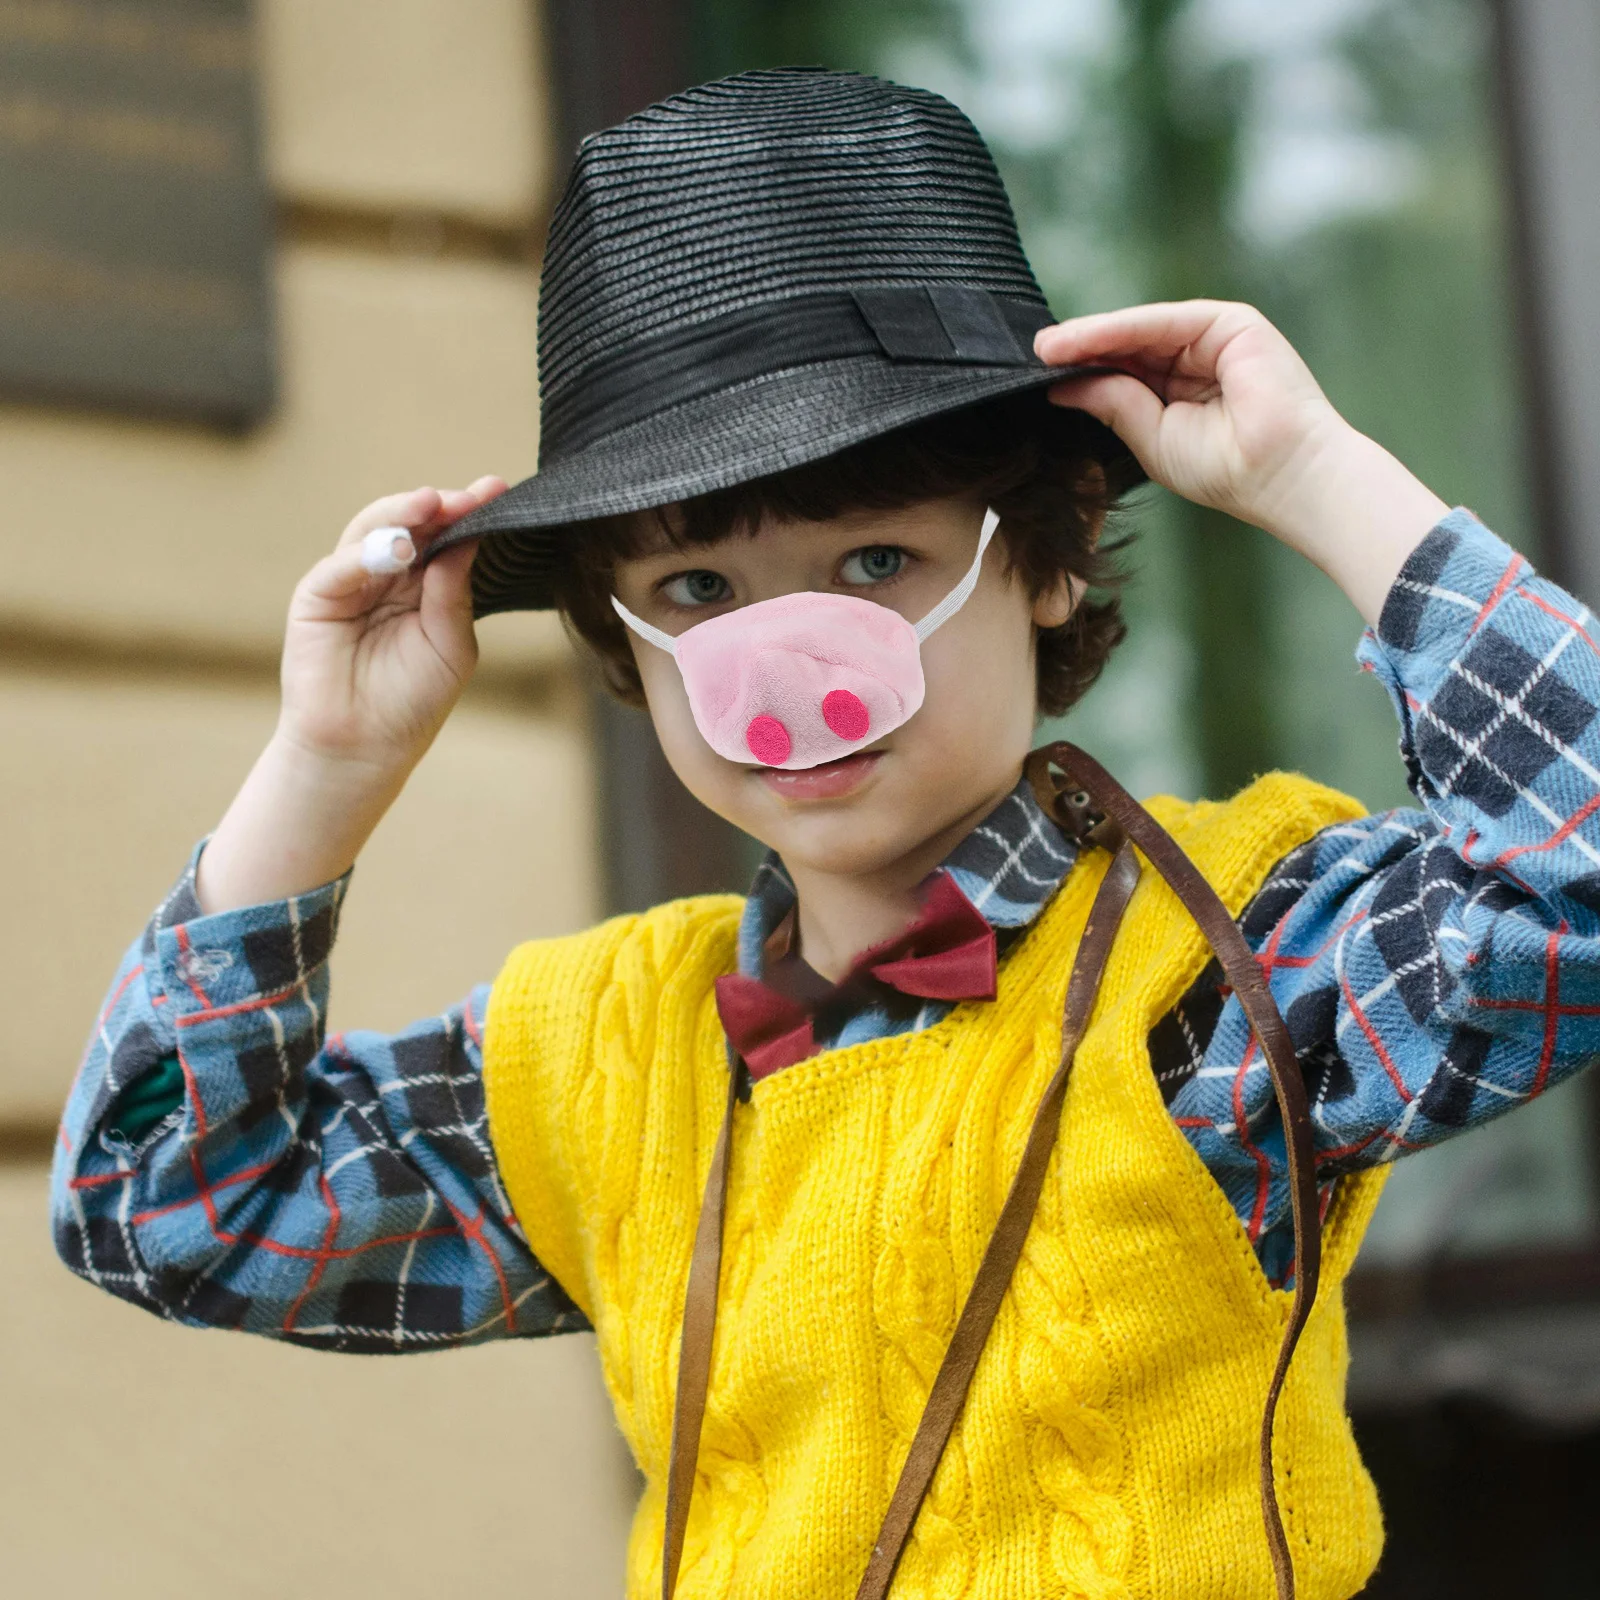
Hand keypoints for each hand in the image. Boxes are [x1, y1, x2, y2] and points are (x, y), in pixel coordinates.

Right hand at [196, 477, 505, 913]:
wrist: (364, 749)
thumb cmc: (411, 702)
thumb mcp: (450, 643)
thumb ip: (455, 593)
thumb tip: (466, 539)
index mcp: (425, 584)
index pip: (445, 537)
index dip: (467, 513)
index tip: (497, 491)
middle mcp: (387, 575)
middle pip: (410, 524)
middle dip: (439, 506)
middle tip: (469, 494)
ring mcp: (351, 581)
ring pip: (372, 531)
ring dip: (402, 516)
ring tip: (432, 507)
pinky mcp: (317, 597)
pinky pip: (340, 566)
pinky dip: (365, 553)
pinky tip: (396, 550)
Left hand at [1035, 300, 1447, 623]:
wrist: (1281, 473)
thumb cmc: (1226, 469)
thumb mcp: (1152, 437)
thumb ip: (1113, 404)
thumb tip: (1063, 384)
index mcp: (1183, 390)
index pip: (1124, 372)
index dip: (1084, 370)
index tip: (1037, 376)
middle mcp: (1198, 359)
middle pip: (1127, 346)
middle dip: (1080, 350)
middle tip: (1032, 355)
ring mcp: (1215, 338)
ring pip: (1139, 330)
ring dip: (1091, 337)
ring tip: (1047, 349)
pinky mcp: (1230, 323)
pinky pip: (1162, 321)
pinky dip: (1120, 329)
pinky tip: (1083, 341)